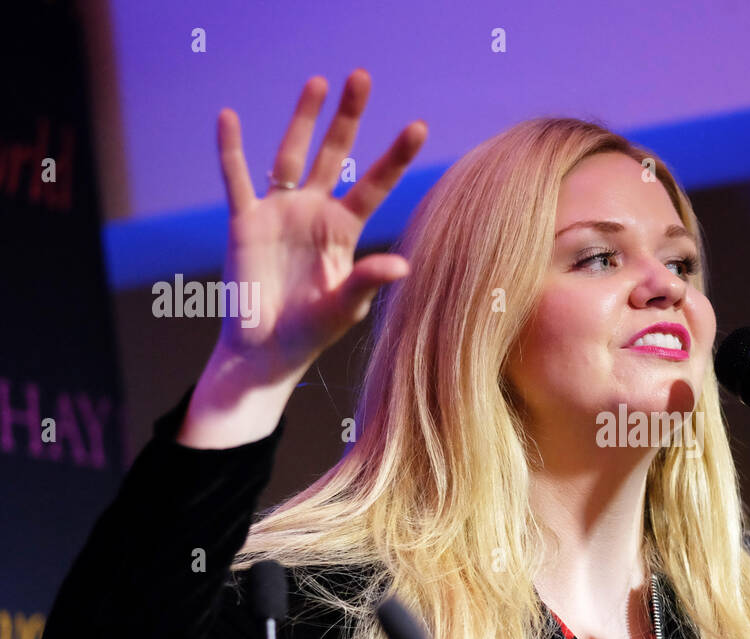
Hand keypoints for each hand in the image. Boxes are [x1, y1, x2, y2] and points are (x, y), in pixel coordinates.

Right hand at [213, 68, 426, 386]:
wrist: (267, 349)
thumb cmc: (311, 331)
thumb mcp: (346, 306)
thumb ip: (368, 280)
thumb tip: (403, 265)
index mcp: (343, 229)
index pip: (374, 184)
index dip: (395, 156)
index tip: (418, 125)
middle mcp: (314, 211)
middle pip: (334, 153)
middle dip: (348, 116)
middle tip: (361, 75)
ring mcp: (279, 212)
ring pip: (290, 153)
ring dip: (302, 118)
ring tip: (318, 81)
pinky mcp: (245, 221)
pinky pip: (237, 178)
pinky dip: (230, 149)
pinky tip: (228, 117)